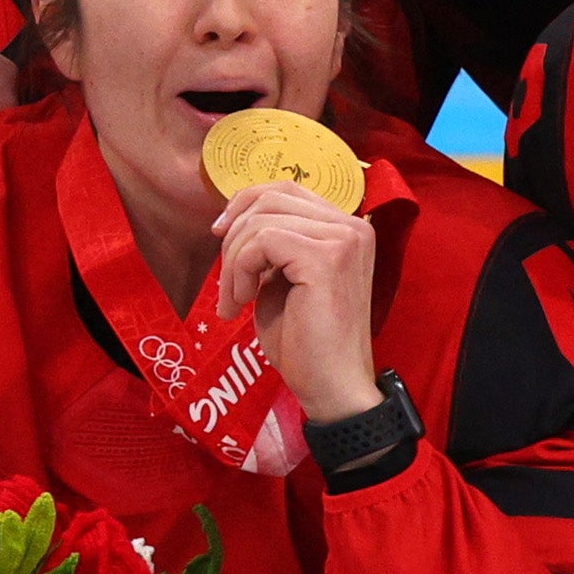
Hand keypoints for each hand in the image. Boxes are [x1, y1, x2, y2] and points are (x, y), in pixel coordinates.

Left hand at [209, 172, 387, 424]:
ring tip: (233, 299)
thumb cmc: (305, 341)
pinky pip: (262, 241)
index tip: (220, 234)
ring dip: (233, 261)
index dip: (245, 204)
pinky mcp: (326, 257)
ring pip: (261, 220)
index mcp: (345, 228)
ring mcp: (343, 238)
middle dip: (234, 235)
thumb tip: (234, 220)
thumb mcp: (282, 280)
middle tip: (226, 281)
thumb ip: (271, 246)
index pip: (286, 189)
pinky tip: (241, 302)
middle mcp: (352, 225)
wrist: (331, 384)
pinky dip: (240, 270)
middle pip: (271, 197)